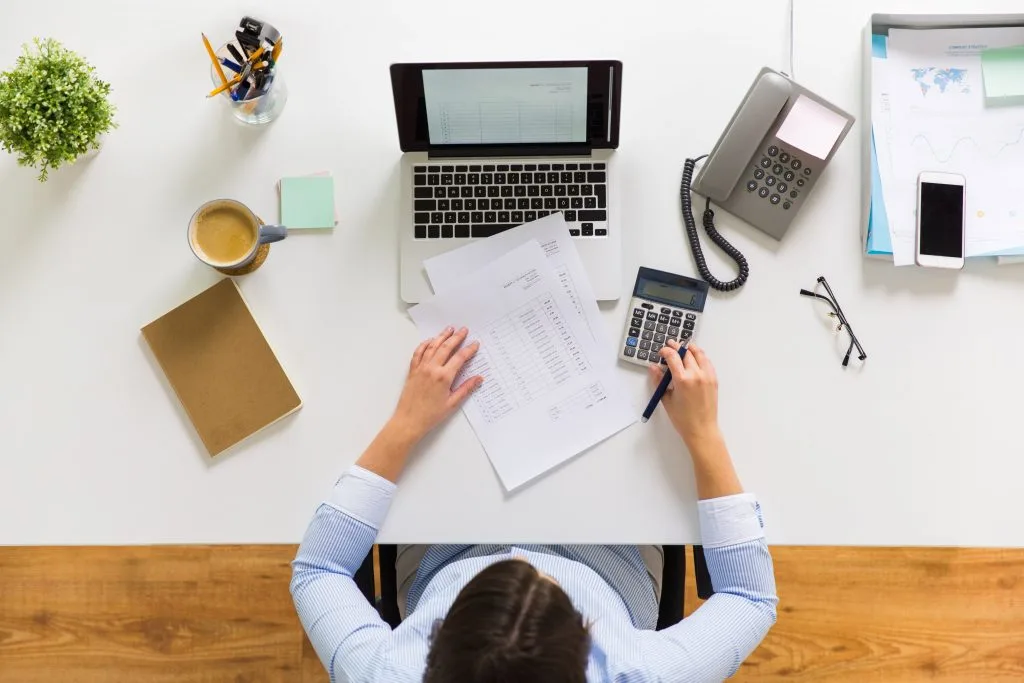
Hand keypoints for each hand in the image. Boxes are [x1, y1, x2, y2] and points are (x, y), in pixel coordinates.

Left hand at [389, 327, 483, 443]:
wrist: (409, 421)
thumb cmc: (430, 415)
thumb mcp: (452, 403)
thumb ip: (466, 388)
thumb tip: (478, 379)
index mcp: (444, 377)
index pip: (460, 358)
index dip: (469, 349)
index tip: (475, 344)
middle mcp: (432, 369)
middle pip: (446, 347)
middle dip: (456, 337)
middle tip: (464, 330)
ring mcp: (421, 368)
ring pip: (432, 347)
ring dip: (442, 336)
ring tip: (449, 329)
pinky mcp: (413, 371)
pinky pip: (418, 353)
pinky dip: (424, 344)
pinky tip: (430, 340)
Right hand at [647, 340, 719, 447]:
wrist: (702, 429)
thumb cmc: (682, 418)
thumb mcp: (666, 399)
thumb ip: (659, 381)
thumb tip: (653, 367)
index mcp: (682, 380)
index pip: (672, 356)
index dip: (665, 351)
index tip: (661, 352)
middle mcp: (696, 374)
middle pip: (686, 352)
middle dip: (677, 347)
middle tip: (670, 346)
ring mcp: (707, 376)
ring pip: (699, 354)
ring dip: (690, 348)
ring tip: (684, 348)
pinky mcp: (714, 380)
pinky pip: (708, 362)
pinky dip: (701, 357)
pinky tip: (696, 358)